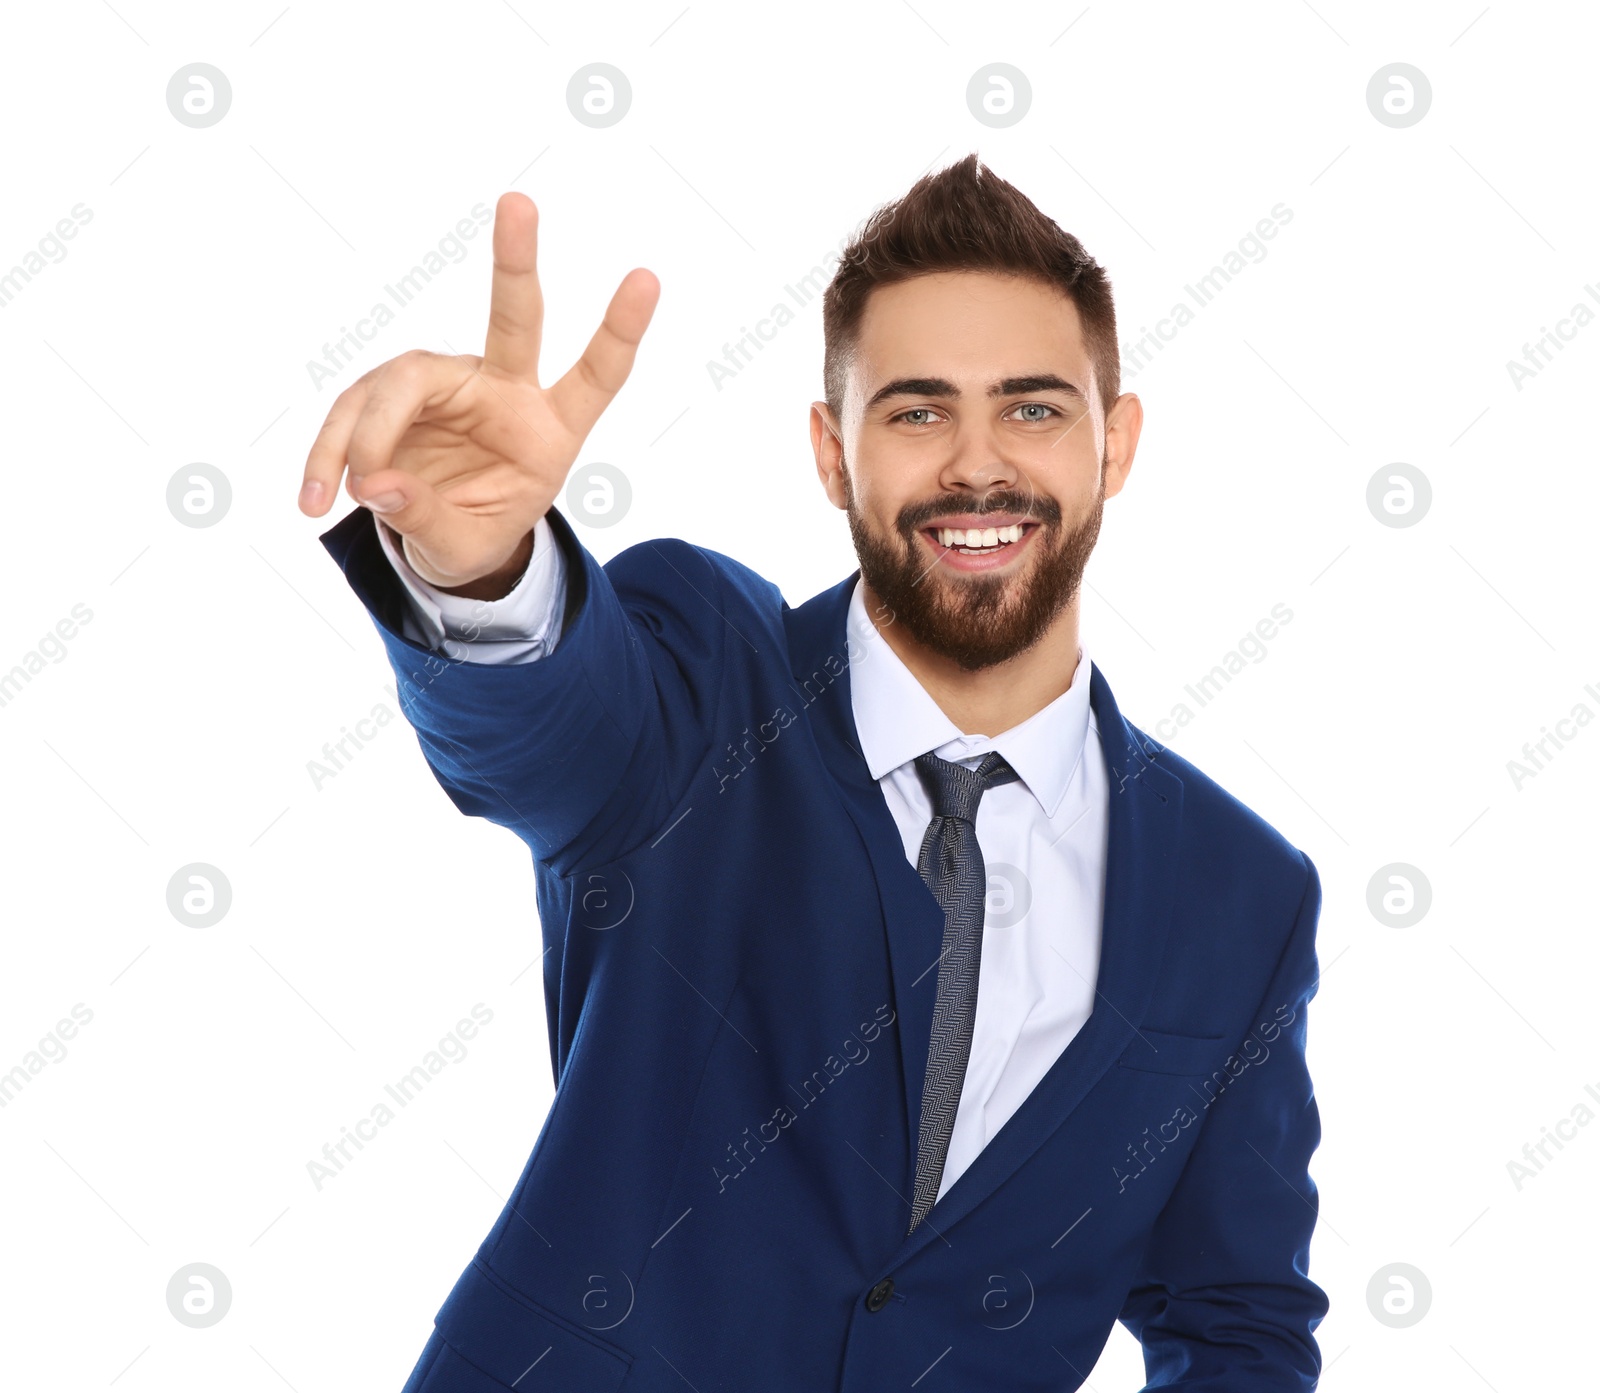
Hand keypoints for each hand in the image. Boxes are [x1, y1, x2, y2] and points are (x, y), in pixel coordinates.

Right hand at [298, 192, 658, 588]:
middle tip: (519, 202)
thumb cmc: (474, 535)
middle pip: (513, 320)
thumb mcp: (463, 550)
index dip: (620, 330)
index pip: (595, 376)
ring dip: (361, 439)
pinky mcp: (394, 390)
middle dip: (516, 262)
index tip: (648, 278)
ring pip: (398, 384)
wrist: (439, 538)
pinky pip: (353, 410)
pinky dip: (330, 451)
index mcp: (550, 430)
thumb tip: (377, 485)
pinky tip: (315, 495)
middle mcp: (505, 391)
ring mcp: (449, 384)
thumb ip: (427, 519)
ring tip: (344, 496)